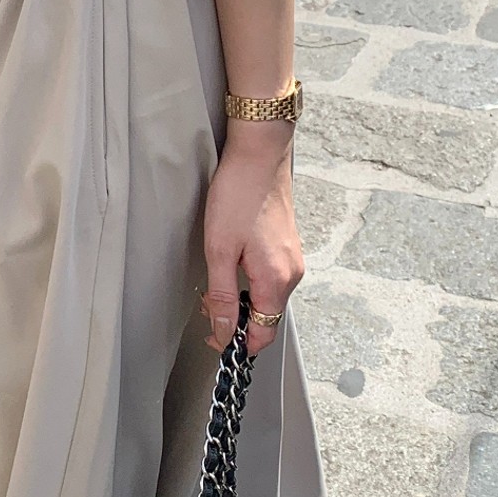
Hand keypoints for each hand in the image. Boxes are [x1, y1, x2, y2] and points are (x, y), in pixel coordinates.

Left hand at [200, 121, 303, 357]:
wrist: (259, 153)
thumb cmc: (238, 194)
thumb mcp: (220, 249)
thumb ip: (221, 296)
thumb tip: (222, 333)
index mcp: (276, 280)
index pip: (263, 333)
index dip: (237, 343)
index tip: (212, 337)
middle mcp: (291, 273)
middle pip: (266, 316)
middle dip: (235, 320)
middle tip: (206, 304)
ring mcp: (292, 258)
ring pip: (267, 297)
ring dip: (241, 299)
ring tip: (214, 283)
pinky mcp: (287, 245)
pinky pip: (271, 278)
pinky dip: (250, 281)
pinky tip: (231, 264)